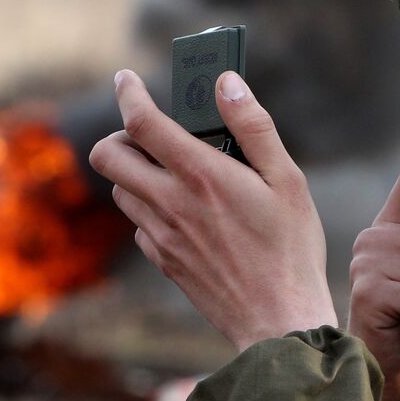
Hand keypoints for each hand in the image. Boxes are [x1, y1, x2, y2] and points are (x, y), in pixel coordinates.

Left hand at [89, 69, 335, 352]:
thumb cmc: (291, 249)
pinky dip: (151, 209)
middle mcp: (171, 203)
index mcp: (201, 175)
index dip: (129, 93)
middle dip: (121, 135)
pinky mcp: (164, 261)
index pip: (143, 122)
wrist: (277, 320)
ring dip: (136, 172)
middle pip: (108, 156)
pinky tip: (186, 214)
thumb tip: (227, 83)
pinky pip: (139, 225)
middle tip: (150, 135)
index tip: (127, 80)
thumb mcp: (287, 180)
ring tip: (174, 173)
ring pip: (120, 190)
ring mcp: (162, 235)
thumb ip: (254, 127)